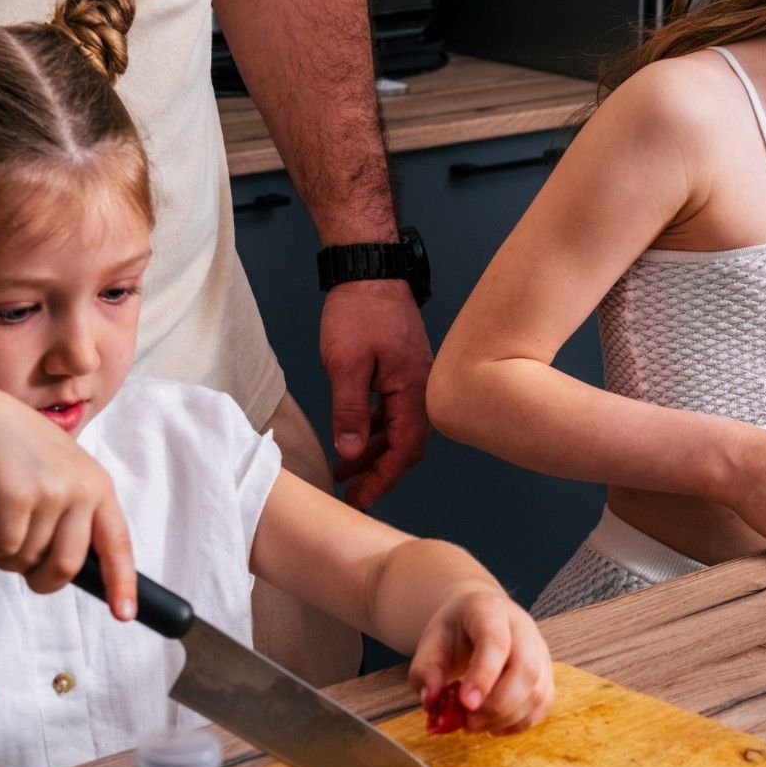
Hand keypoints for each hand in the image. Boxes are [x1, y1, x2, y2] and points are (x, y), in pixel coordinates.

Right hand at [0, 388, 135, 618]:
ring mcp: (52, 493)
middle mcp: (82, 490)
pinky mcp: (18, 498)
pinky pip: (5, 549)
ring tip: (0, 527)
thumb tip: (71, 571)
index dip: (121, 582)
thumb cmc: (21, 459)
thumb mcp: (61, 480)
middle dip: (41, 580)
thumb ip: (73, 518)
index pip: (117, 544)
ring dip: (8, 557)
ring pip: (30, 561)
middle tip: (23, 568)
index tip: (125, 613)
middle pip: (67, 566)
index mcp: (99, 488)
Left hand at [319, 280, 432, 507]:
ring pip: (398, 427)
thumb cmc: (360, 309)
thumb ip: (350, 411)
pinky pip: (393, 409)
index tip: (362, 498)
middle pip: (406, 444)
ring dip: (373, 450)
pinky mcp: (402, 369)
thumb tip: (351, 452)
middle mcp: (420, 387)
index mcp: (412, 389)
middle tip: (352, 492)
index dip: (383, 478)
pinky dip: (374, 426)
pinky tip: (355, 433)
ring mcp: (413, 377)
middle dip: (379, 471)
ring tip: (344, 468)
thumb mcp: (345, 364)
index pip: (405, 450)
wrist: (369, 268)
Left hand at [407, 588, 553, 734]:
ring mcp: (540, 650)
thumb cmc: (455, 629)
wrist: (478, 616)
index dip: (484, 676)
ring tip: (476, 724)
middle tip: (468, 722)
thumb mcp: (430, 641)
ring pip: (538, 691)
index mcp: (490, 611)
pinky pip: (543, 704)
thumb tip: (431, 702)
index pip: (496, 642)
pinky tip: (494, 724)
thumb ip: (425, 670)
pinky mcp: (546, 672)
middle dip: (498, 705)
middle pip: (526, 669)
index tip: (466, 704)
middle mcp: (523, 627)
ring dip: (507, 718)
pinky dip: (519, 723)